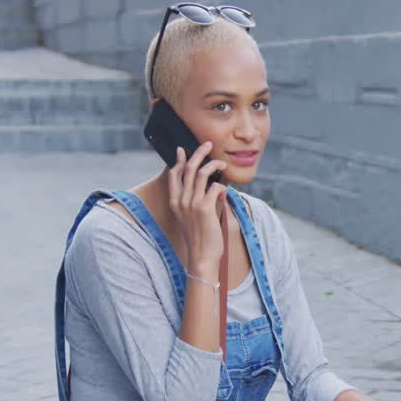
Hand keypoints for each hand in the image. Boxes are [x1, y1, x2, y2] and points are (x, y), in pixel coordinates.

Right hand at [167, 142, 227, 274]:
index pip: (174, 175)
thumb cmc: (201, 238)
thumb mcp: (194, 217)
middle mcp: (181, 201)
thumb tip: (214, 186)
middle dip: (198, 153)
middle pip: (188, 168)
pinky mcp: (204, 208)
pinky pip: (215, 187)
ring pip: (202, 174)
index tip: (183, 150)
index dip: (179, 160)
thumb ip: (200, 201)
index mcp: (175, 202)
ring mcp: (192, 204)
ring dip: (214, 165)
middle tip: (207, 144)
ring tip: (222, 164)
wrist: (202, 256)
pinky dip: (222, 185)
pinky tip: (226, 188)